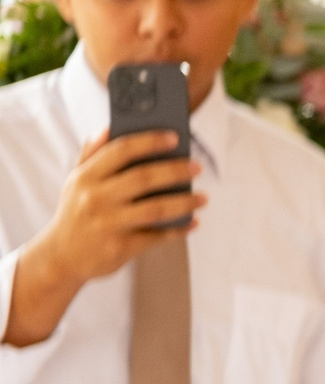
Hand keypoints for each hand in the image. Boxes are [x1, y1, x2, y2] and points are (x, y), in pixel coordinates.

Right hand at [3, 131, 203, 348]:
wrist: (61, 256)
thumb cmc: (76, 211)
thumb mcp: (76, 181)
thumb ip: (92, 154)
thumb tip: (109, 127)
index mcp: (86, 177)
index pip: (120, 151)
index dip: (150, 141)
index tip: (175, 137)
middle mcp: (95, 198)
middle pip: (143, 178)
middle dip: (175, 170)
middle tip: (197, 167)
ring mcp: (108, 224)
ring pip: (155, 209)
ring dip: (184, 202)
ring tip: (203, 198)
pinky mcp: (120, 247)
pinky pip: (156, 237)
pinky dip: (178, 230)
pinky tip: (193, 222)